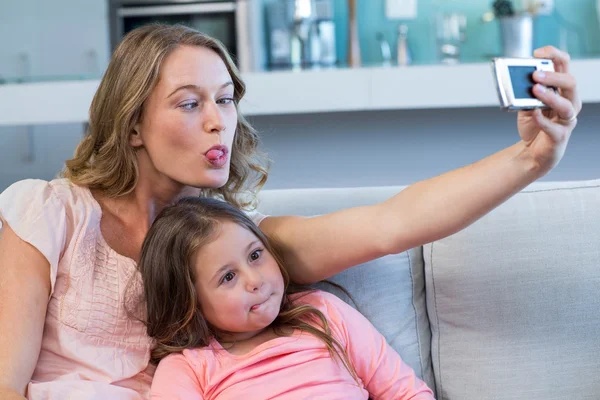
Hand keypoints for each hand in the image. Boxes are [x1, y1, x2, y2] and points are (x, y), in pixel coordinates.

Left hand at [517, 46, 581, 172]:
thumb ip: (524, 92)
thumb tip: (517, 79)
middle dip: (553, 76)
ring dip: (551, 96)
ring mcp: (566, 119)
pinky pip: (554, 127)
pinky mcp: (560, 136)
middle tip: (536, 74)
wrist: (532, 151)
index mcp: (561, 89)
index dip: (554, 55)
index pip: (564, 66)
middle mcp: (569, 102)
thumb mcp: (526, 104)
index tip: (537, 52)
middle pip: (570, 83)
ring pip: (567, 105)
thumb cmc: (534, 124)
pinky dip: (543, 120)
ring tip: (535, 90)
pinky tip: (534, 114)